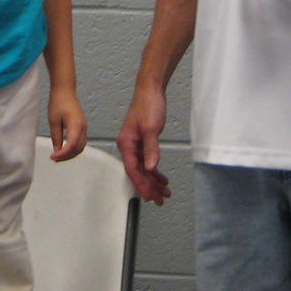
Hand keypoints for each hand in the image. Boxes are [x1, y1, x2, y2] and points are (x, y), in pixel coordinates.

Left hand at [47, 89, 87, 161]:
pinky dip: (73, 148)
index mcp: (76, 125)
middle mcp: (83, 127)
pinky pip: (80, 141)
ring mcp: (84, 127)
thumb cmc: (58, 102)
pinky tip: (64, 148)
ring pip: (81, 146)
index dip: (62, 154)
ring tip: (58, 155)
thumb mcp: (53, 121)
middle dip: (67, 156)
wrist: (65, 90)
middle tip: (54, 158)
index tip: (53, 156)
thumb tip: (57, 150)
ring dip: (71, 153)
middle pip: (78, 148)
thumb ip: (56, 137)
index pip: (71, 145)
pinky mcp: (82, 126)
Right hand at [116, 88, 172, 204]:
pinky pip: (147, 161)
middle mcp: (128, 146)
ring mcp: (135, 144)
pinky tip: (161, 178)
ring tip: (164, 192)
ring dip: (153, 181)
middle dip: (149, 186)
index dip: (141, 184)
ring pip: (143, 168)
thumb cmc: (147, 105)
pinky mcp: (142, 142)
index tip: (149, 196)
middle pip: (138, 172)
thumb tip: (151, 168)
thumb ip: (151, 150)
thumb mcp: (151, 129)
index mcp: (126, 144)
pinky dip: (154, 171)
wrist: (150, 91)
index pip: (132, 170)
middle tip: (160, 199)